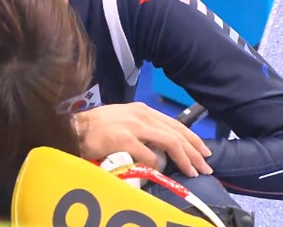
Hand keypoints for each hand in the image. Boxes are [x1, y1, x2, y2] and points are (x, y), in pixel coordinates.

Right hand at [75, 104, 212, 177]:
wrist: (77, 128)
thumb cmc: (100, 127)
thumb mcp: (126, 121)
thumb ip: (144, 130)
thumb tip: (164, 148)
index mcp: (143, 110)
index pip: (175, 124)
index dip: (192, 138)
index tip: (204, 152)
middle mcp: (142, 115)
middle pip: (176, 132)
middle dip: (194, 150)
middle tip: (205, 166)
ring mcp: (133, 126)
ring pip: (169, 141)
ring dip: (184, 158)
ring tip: (193, 171)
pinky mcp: (124, 139)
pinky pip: (148, 154)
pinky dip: (157, 164)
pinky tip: (160, 171)